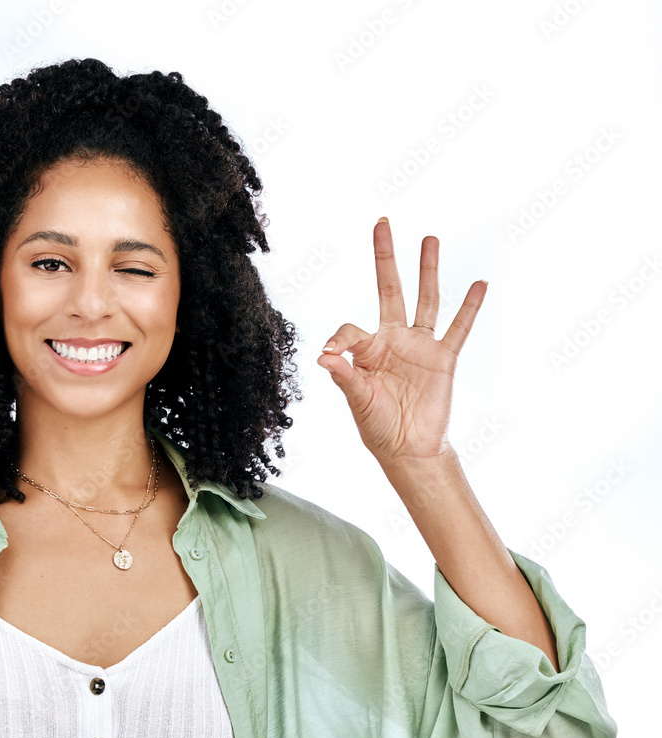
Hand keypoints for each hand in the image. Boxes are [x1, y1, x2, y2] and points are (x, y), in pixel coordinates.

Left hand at [317, 217, 486, 465]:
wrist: (409, 449)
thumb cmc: (378, 426)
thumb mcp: (357, 400)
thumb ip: (344, 376)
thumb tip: (323, 356)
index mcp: (367, 350)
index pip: (350, 329)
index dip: (338, 339)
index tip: (331, 355)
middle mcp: (393, 340)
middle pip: (389, 289)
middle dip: (386, 258)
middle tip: (383, 223)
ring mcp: (420, 346)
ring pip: (425, 299)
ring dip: (427, 269)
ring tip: (429, 238)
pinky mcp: (443, 358)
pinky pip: (458, 328)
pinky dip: (470, 307)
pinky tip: (480, 284)